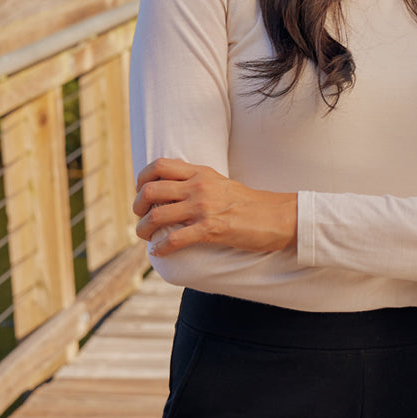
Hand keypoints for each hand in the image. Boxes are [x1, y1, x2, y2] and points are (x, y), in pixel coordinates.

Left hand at [132, 158, 296, 255]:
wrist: (278, 216)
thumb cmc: (250, 203)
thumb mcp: (220, 183)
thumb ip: (197, 182)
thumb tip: (173, 192)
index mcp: (200, 172)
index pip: (159, 165)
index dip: (142, 180)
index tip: (142, 194)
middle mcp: (198, 186)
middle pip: (151, 190)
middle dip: (138, 207)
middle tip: (141, 218)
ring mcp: (204, 207)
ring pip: (157, 216)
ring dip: (144, 229)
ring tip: (146, 237)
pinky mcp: (211, 228)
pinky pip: (175, 239)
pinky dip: (161, 247)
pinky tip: (159, 252)